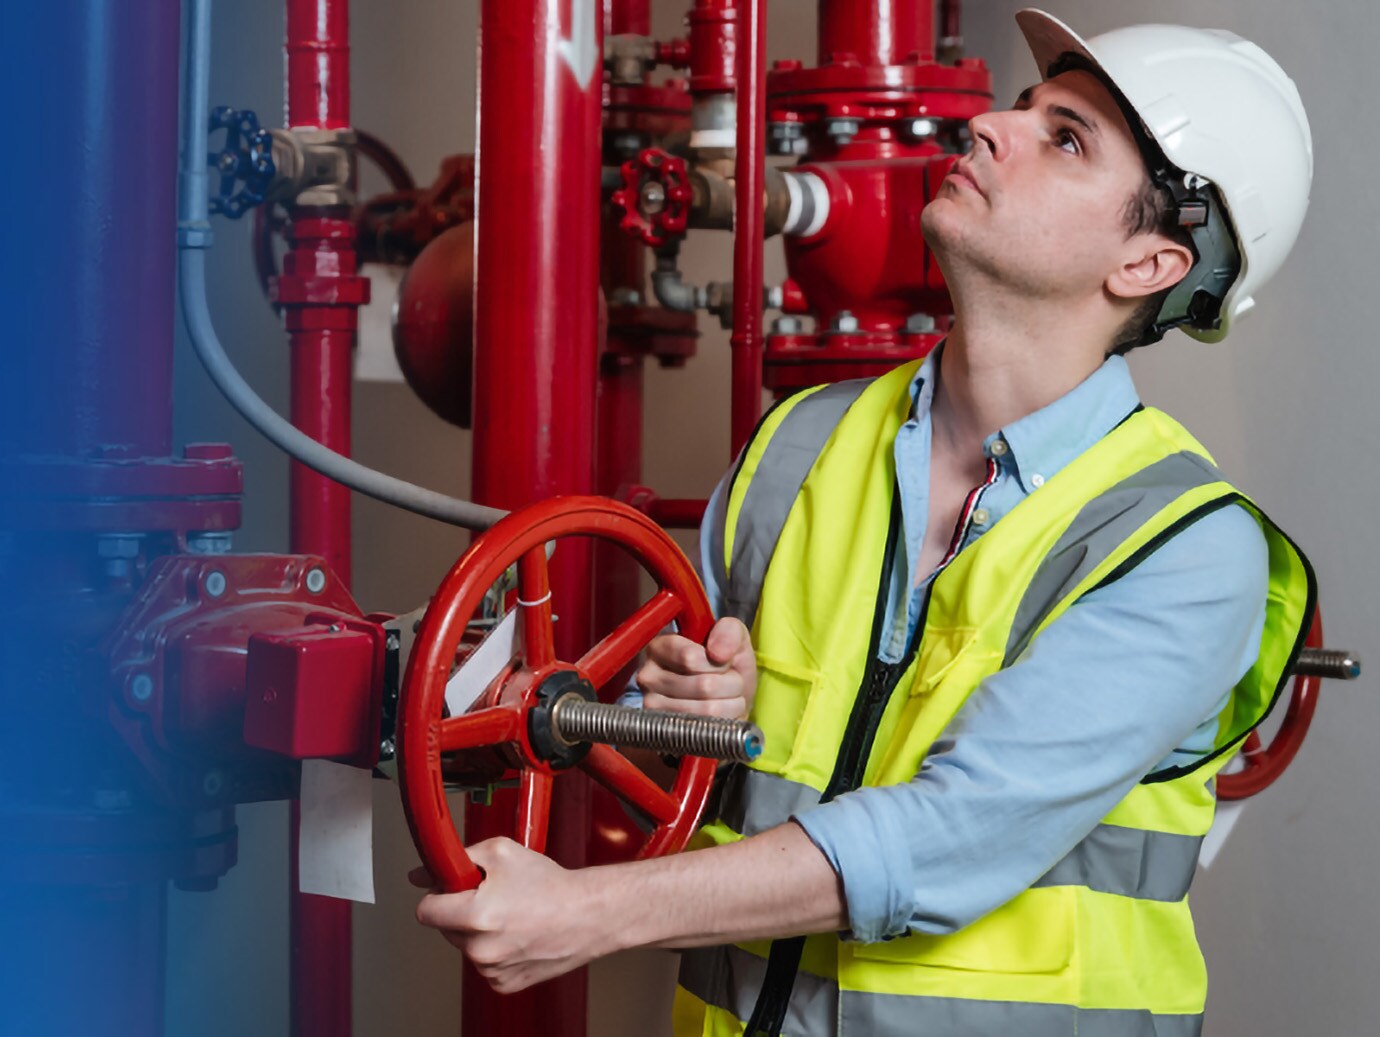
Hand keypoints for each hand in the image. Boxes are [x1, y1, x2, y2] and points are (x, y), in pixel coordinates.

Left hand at [412, 837, 610, 993]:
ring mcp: (492, 970)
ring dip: (479, 931)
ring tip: (511, 913)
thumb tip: (423, 874)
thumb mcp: (501, 852)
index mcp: (475, 916)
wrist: (587, 913)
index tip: (452, 888)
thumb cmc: (550, 884)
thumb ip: (458, 859)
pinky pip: (485, 963)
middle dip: (461, 910)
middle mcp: (480, 949)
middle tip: (492, 895)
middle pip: (446, 928)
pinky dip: (495, 949)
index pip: (426, 910)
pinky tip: (518, 933)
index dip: (437, 894)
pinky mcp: (504, 983)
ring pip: (466, 946)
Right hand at [635, 616, 756, 718]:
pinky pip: (707, 730)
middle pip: (704, 686)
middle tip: (729, 682)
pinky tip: (721, 716)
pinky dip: (726, 722)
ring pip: (709, 709)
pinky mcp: (665, 733)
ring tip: (726, 698)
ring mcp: (653, 707)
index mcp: (660, 647)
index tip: (722, 661)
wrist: (728, 701)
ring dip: (731, 704)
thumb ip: (728, 631)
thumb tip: (717, 653)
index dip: (718, 663)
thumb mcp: (733, 638)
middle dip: (731, 684)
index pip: (691, 658)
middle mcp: (649, 677)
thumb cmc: (725, 667)